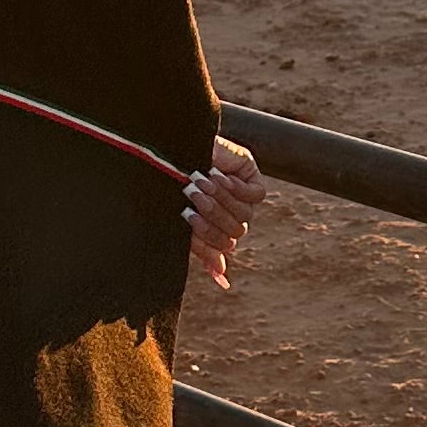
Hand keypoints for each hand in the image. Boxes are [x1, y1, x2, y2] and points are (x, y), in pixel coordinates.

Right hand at [183, 138, 262, 290]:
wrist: (170, 148)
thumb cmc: (171, 183)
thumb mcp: (182, 220)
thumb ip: (203, 248)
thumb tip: (223, 278)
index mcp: (213, 227)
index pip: (222, 246)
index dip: (207, 236)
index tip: (186, 218)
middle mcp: (229, 214)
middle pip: (235, 232)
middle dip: (212, 215)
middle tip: (191, 196)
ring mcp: (241, 196)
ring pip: (245, 215)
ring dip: (222, 199)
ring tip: (203, 183)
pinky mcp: (250, 175)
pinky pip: (256, 195)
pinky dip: (237, 189)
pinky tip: (220, 178)